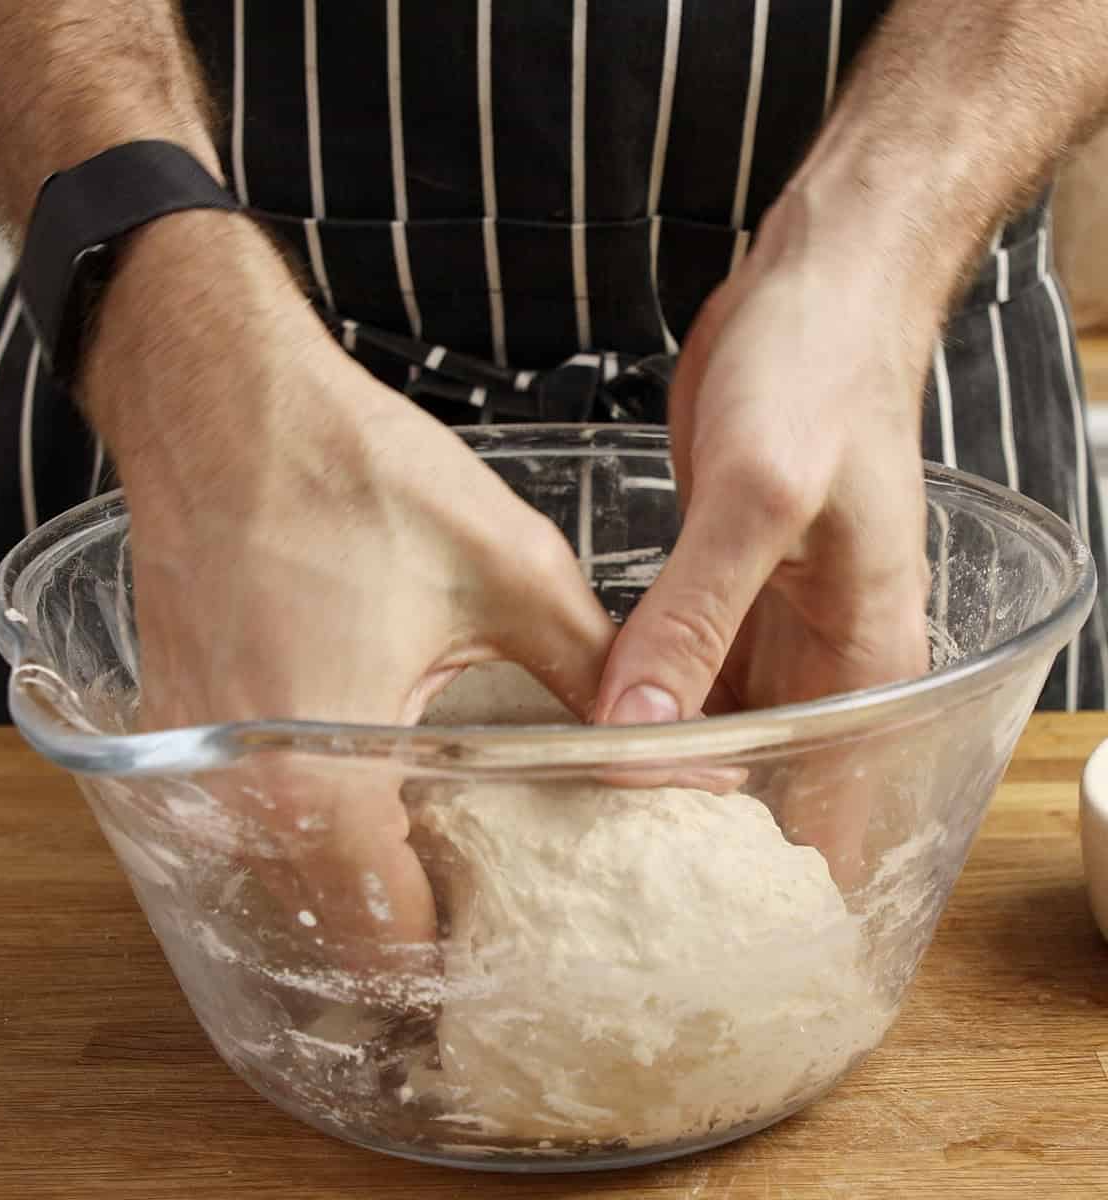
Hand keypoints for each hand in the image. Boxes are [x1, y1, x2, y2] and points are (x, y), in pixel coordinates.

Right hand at [85, 212, 615, 964]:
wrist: (223, 395)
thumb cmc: (356, 472)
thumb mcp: (508, 574)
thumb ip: (592, 679)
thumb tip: (675, 747)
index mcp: (316, 778)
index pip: (390, 939)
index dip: (463, 957)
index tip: (521, 952)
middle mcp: (236, 792)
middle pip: (333, 923)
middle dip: (415, 930)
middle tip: (496, 907)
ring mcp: (195, 760)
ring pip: (289, 876)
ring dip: (363, 880)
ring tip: (447, 852)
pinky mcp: (181, 722)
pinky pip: (254, 814)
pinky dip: (317, 823)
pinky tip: (379, 783)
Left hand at [595, 192, 932, 877]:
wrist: (815, 292)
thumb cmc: (822, 377)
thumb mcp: (762, 496)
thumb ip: (698, 614)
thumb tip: (632, 724)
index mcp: (866, 661)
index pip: (835, 817)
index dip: (773, 890)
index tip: (694, 946)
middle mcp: (820, 662)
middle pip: (761, 789)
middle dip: (690, 848)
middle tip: (596, 907)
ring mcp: (763, 628)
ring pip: (706, 736)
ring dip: (650, 779)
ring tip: (566, 843)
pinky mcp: (715, 592)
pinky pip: (673, 676)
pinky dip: (630, 710)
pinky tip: (572, 739)